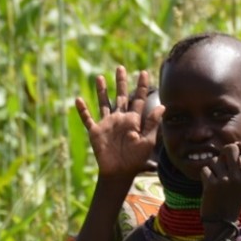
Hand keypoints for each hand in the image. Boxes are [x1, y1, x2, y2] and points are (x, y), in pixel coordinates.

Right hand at [75, 67, 162, 181]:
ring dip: (102, 91)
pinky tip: (78, 100)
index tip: (144, 72)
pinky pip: (88, 119)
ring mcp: (107, 124)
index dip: (141, 86)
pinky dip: (82, 110)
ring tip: (99, 77)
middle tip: (121, 67)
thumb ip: (153, 123)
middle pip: (121, 96)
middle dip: (121, 82)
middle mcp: (120, 119)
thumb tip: (163, 106)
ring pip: (104, 103)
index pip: (138, 99)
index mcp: (133, 120)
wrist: (119, 172)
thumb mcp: (147, 141)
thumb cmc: (135, 160)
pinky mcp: (96, 131)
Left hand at [199, 141, 240, 223]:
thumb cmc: (232, 201)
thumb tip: (237, 147)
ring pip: (215, 160)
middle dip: (225, 149)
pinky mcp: (211, 185)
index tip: (237, 146)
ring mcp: (224, 181)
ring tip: (216, 178)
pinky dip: (205, 175)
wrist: (222, 221)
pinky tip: (209, 184)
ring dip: (213, 167)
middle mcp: (237, 178)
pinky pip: (205, 169)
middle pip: (230, 149)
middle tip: (223, 156)